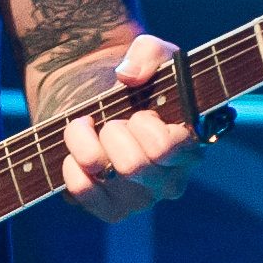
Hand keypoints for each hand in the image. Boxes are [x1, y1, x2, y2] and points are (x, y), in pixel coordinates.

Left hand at [58, 35, 200, 222]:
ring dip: (87, 144)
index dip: (144, 125)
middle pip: (133, 165)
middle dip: (113, 131)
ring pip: (105, 177)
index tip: (140, 111)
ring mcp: (139, 199)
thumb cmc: (138, 83)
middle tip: (114, 120)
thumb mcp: (151, 54)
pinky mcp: (109, 209)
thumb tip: (127, 76)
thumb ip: (148, 53)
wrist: (104, 101)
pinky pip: (82, 192)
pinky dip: (72, 167)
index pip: (167, 149)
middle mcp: (169, 181)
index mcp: (189, 148)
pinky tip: (76, 152)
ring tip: (93, 132)